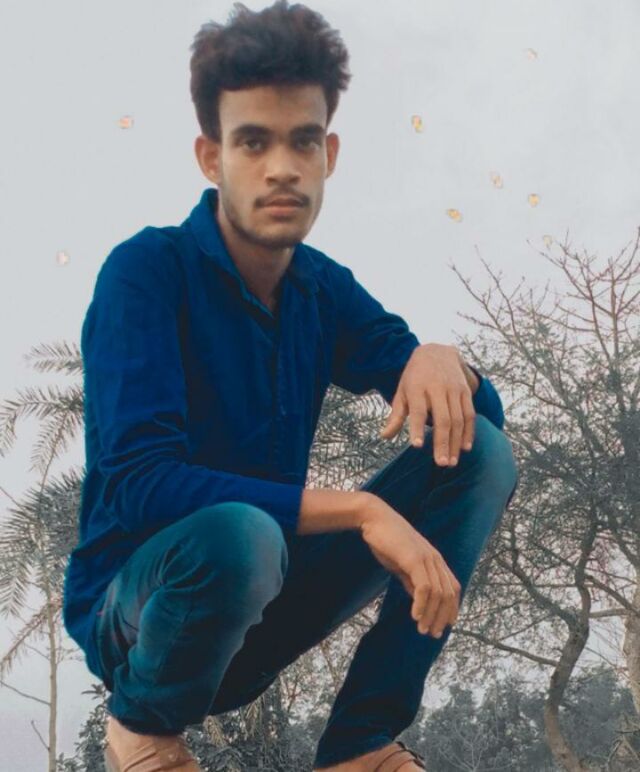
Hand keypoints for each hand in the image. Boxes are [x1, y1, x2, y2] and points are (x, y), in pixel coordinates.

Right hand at [360, 500, 460, 637]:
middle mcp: (435, 559)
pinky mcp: (414, 559)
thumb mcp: (403, 565)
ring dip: (431, 615)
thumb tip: (420, 599)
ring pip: (437, 593)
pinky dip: (421, 604)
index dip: (452, 609)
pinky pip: (424, 587)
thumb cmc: (387, 541)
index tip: (443, 626)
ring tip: (422, 629)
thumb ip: (413, 580)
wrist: (375, 519)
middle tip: (432, 634)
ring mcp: (426, 558)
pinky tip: (415, 616)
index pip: (452, 588)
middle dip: (442, 617)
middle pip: (448, 594)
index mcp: (434, 560)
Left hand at [380, 344, 476, 467]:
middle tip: (440, 464)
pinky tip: (465, 448)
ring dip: (456, 442)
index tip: (417, 446)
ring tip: (451, 462)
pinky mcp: (466, 391)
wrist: (437, 351)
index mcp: (417, 388)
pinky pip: (470, 414)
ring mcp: (454, 390)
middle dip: (442, 442)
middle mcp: (437, 388)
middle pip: (442, 419)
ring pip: (458, 419)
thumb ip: (396, 415)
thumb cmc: (415, 377)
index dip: (417, 428)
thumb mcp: (402, 391)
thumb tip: (385, 437)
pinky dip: (469, 432)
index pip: (418, 410)